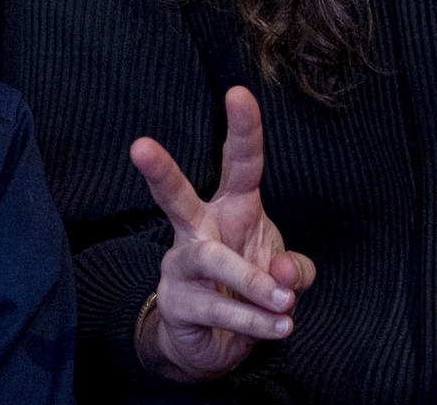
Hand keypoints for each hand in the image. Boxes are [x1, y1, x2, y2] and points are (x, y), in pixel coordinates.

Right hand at [130, 87, 316, 381]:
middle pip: (177, 197)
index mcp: (233, 208)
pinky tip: (279, 327)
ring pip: (211, 261)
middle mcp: (199, 229)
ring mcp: (181, 265)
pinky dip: (255, 321)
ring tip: (283, 303)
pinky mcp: (176, 303)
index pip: (241, 163)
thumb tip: (283, 277)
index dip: (242, 128)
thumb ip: (296, 271)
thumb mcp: (284, 274)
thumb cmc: (250, 288)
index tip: (238, 93)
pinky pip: (219, 308)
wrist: (216, 344)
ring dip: (252, 282)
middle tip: (140, 145)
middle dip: (160, 171)